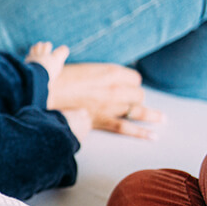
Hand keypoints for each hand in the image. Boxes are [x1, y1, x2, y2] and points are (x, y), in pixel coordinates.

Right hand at [47, 63, 163, 139]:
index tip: (126, 86)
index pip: (134, 78)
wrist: (44, 93)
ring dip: (151, 115)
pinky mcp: (102, 120)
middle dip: (135, 98)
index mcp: (110, 71)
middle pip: (138, 94)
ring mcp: (110, 105)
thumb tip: (103, 79)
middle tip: (130, 102)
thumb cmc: (58, 79)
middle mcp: (115, 87)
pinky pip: (126, 128)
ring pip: (138, 110)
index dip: (131, 83)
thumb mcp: (84, 68)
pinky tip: (154, 137)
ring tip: (162, 119)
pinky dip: (142, 133)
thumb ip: (98, 73)